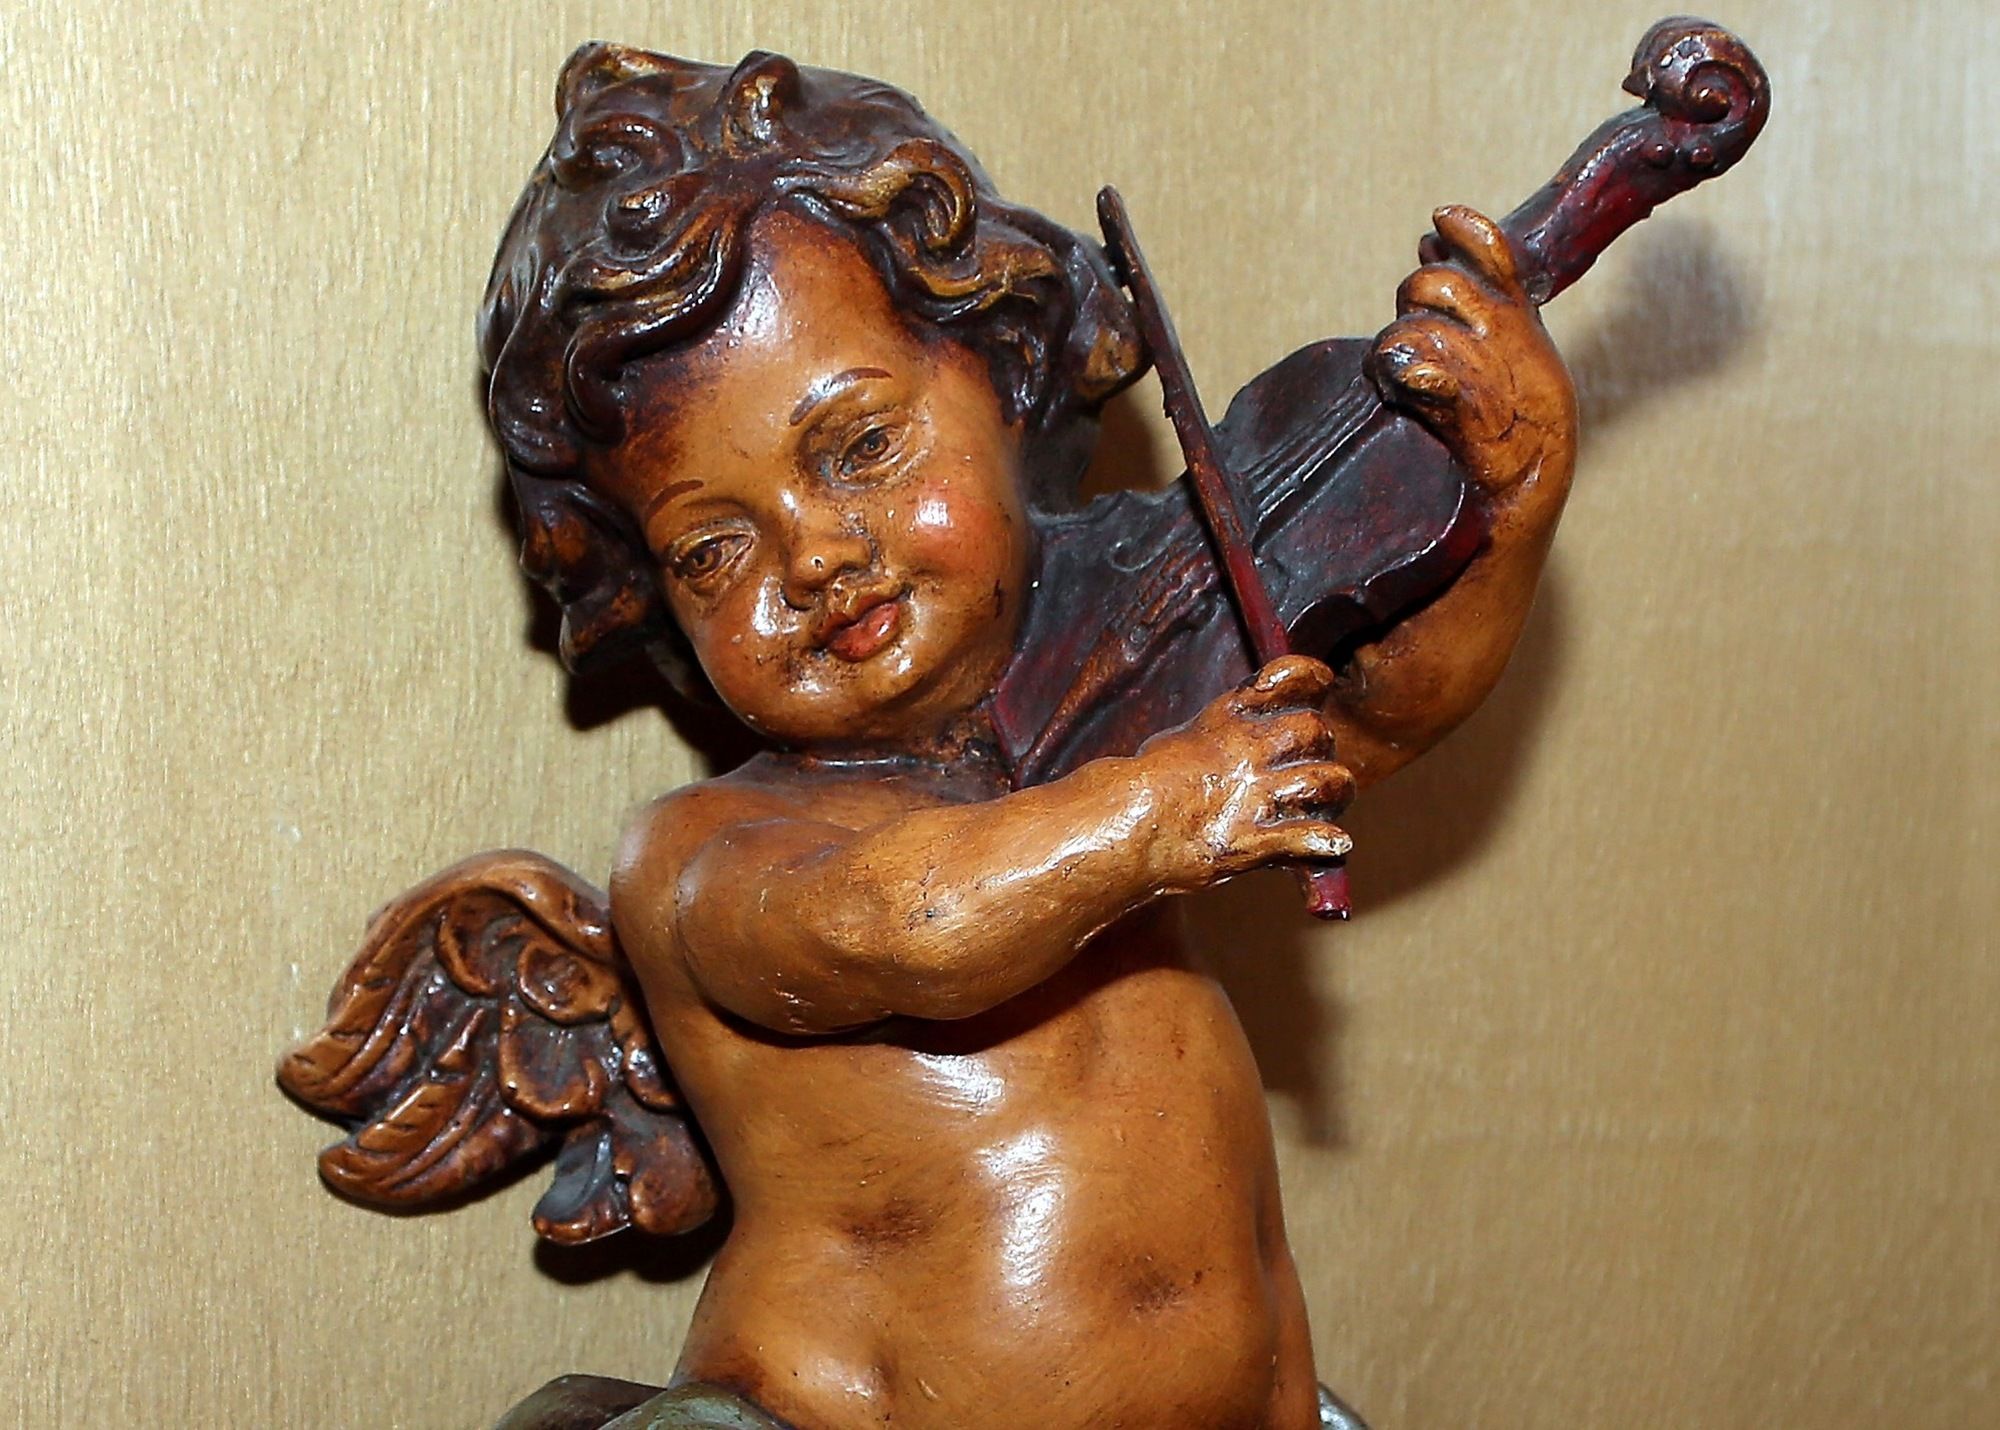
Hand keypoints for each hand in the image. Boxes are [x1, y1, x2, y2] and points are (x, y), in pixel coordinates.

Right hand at [1137, 655, 1355, 890]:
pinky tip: (1335, 844)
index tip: (1321, 683)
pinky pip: (1305, 838)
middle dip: (1321, 747)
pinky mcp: (1249, 842)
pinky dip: (1324, 842)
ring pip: (1324, 781)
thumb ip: (1220, 731)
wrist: (1119, 824)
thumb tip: (1247, 727)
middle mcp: (1248, 750)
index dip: (1312, 678)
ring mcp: (1252, 797)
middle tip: (1312, 763)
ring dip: (1334, 793)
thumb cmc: (1143, 784)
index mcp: (1227, 718)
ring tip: (1328, 804)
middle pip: (1315, 731)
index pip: (1291, 677)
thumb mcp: (1182, 739)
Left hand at [1368, 205, 1577, 496]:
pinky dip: (1411, 370)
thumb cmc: (1497, 447)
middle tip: (1409, 337)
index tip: (1436, 222)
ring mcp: (1499, 385)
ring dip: (1398, 345)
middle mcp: (1516, 349)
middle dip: (1413, 301)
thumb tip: (1431, 243)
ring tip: (1399, 377)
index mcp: (1523, 332)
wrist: (1514, 522)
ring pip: (1424, 327)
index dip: (1464, 234)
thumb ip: (1471, 311)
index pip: (1497, 257)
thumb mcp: (1498, 367)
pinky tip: (1406, 383)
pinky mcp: (1478, 425)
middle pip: (1444, 287)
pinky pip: (1431, 373)